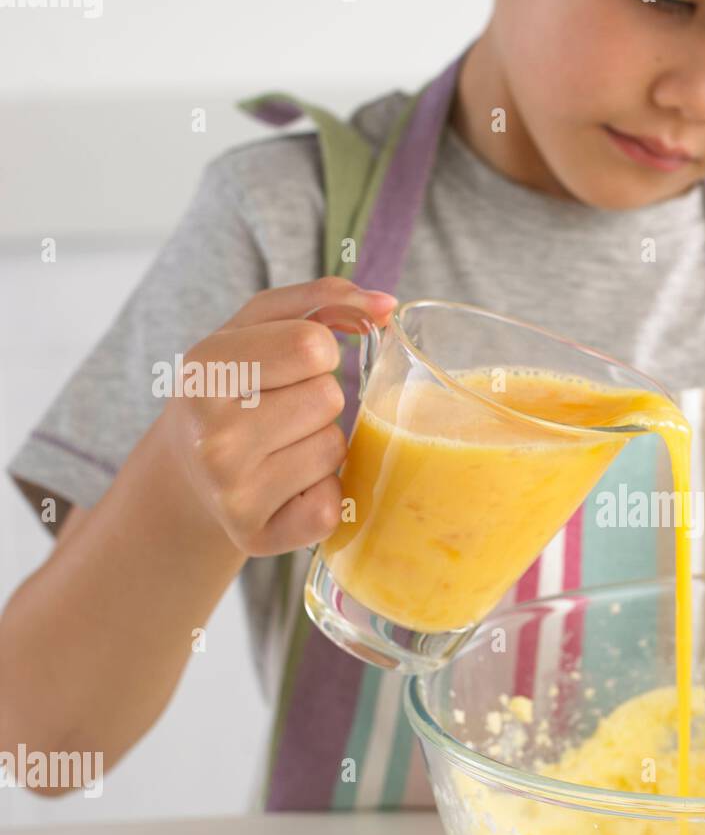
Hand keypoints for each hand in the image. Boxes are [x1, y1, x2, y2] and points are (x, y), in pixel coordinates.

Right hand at [160, 277, 396, 556]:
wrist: (187, 473)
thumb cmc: (233, 387)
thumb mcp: (256, 328)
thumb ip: (321, 299)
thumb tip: (387, 304)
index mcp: (205, 370)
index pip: (313, 346)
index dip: (317, 352)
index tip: (289, 366)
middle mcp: (211, 433)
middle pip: (329, 398)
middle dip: (319, 399)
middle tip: (280, 412)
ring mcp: (231, 490)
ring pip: (336, 448)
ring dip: (322, 444)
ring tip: (281, 448)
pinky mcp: (257, 535)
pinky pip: (333, 503)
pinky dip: (324, 492)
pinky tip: (288, 487)